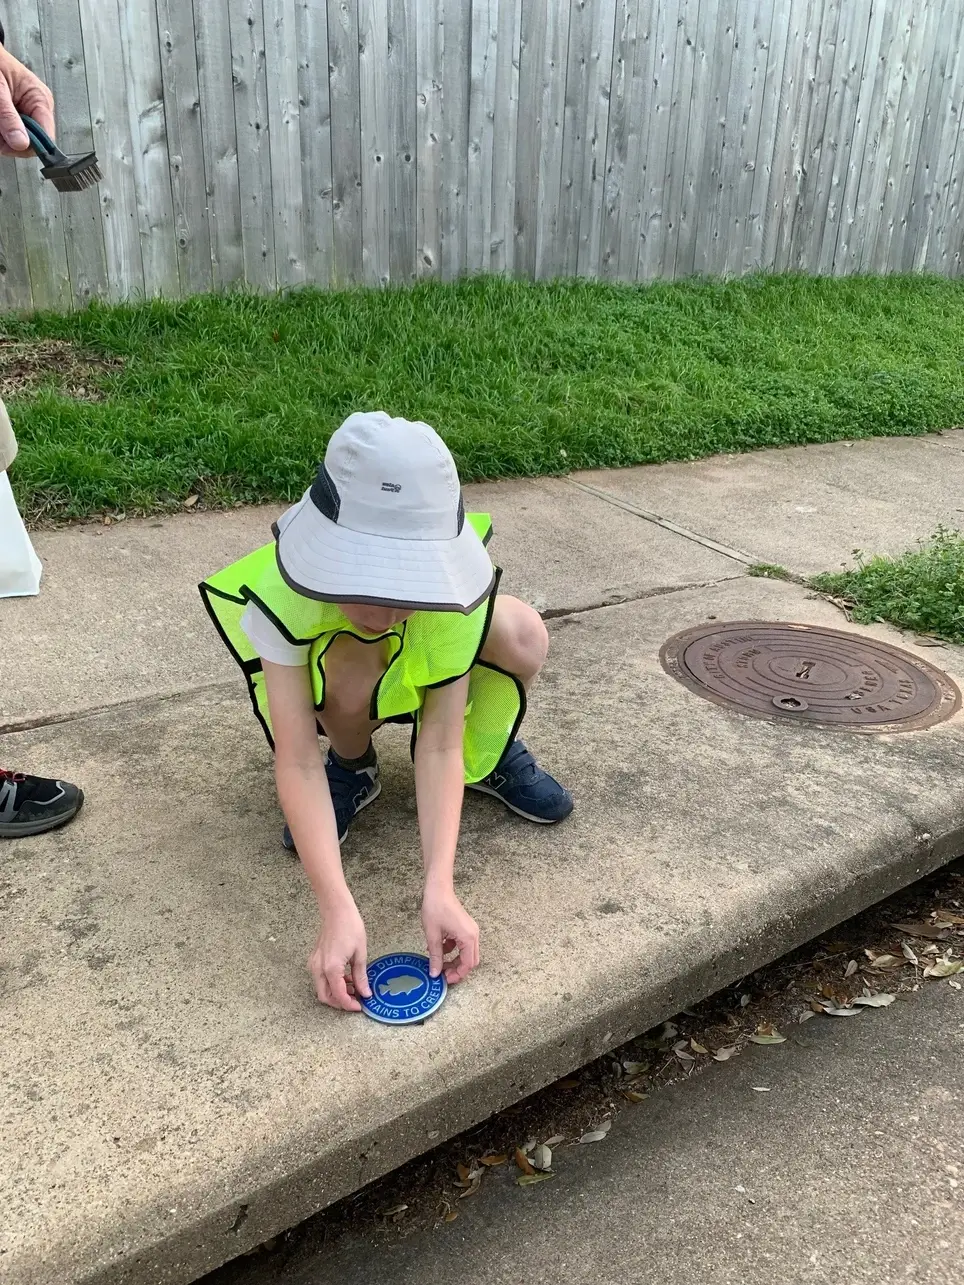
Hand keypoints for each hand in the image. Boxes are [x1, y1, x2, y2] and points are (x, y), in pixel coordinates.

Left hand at [0, 45, 54, 156]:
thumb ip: (8, 116)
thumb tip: (21, 142)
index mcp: (40, 99)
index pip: (46, 137)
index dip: (28, 144)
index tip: (9, 141)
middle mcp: (38, 110)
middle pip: (30, 142)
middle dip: (9, 139)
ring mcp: (28, 115)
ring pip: (18, 142)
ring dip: (2, 136)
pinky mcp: (17, 118)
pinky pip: (11, 136)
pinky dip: (1, 133)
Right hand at [307, 897, 371, 1012]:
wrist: (336, 911)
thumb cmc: (350, 927)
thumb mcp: (360, 954)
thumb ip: (361, 976)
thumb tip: (365, 993)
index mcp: (331, 968)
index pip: (338, 995)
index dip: (349, 1004)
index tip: (359, 1006)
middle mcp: (318, 968)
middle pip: (325, 996)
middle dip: (340, 1002)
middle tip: (355, 1000)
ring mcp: (314, 964)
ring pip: (322, 988)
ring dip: (336, 992)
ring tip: (353, 987)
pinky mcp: (314, 959)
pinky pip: (320, 978)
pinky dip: (331, 983)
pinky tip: (345, 977)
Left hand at [421, 884, 479, 984]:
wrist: (438, 889)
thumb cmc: (435, 908)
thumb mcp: (433, 935)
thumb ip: (435, 956)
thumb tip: (434, 974)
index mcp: (468, 938)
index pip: (468, 964)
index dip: (457, 974)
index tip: (444, 979)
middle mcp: (473, 935)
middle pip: (471, 960)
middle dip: (458, 969)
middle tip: (443, 973)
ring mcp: (471, 930)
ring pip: (467, 953)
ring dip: (455, 960)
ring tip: (440, 962)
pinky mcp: (466, 927)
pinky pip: (463, 945)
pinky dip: (454, 950)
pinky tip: (440, 948)